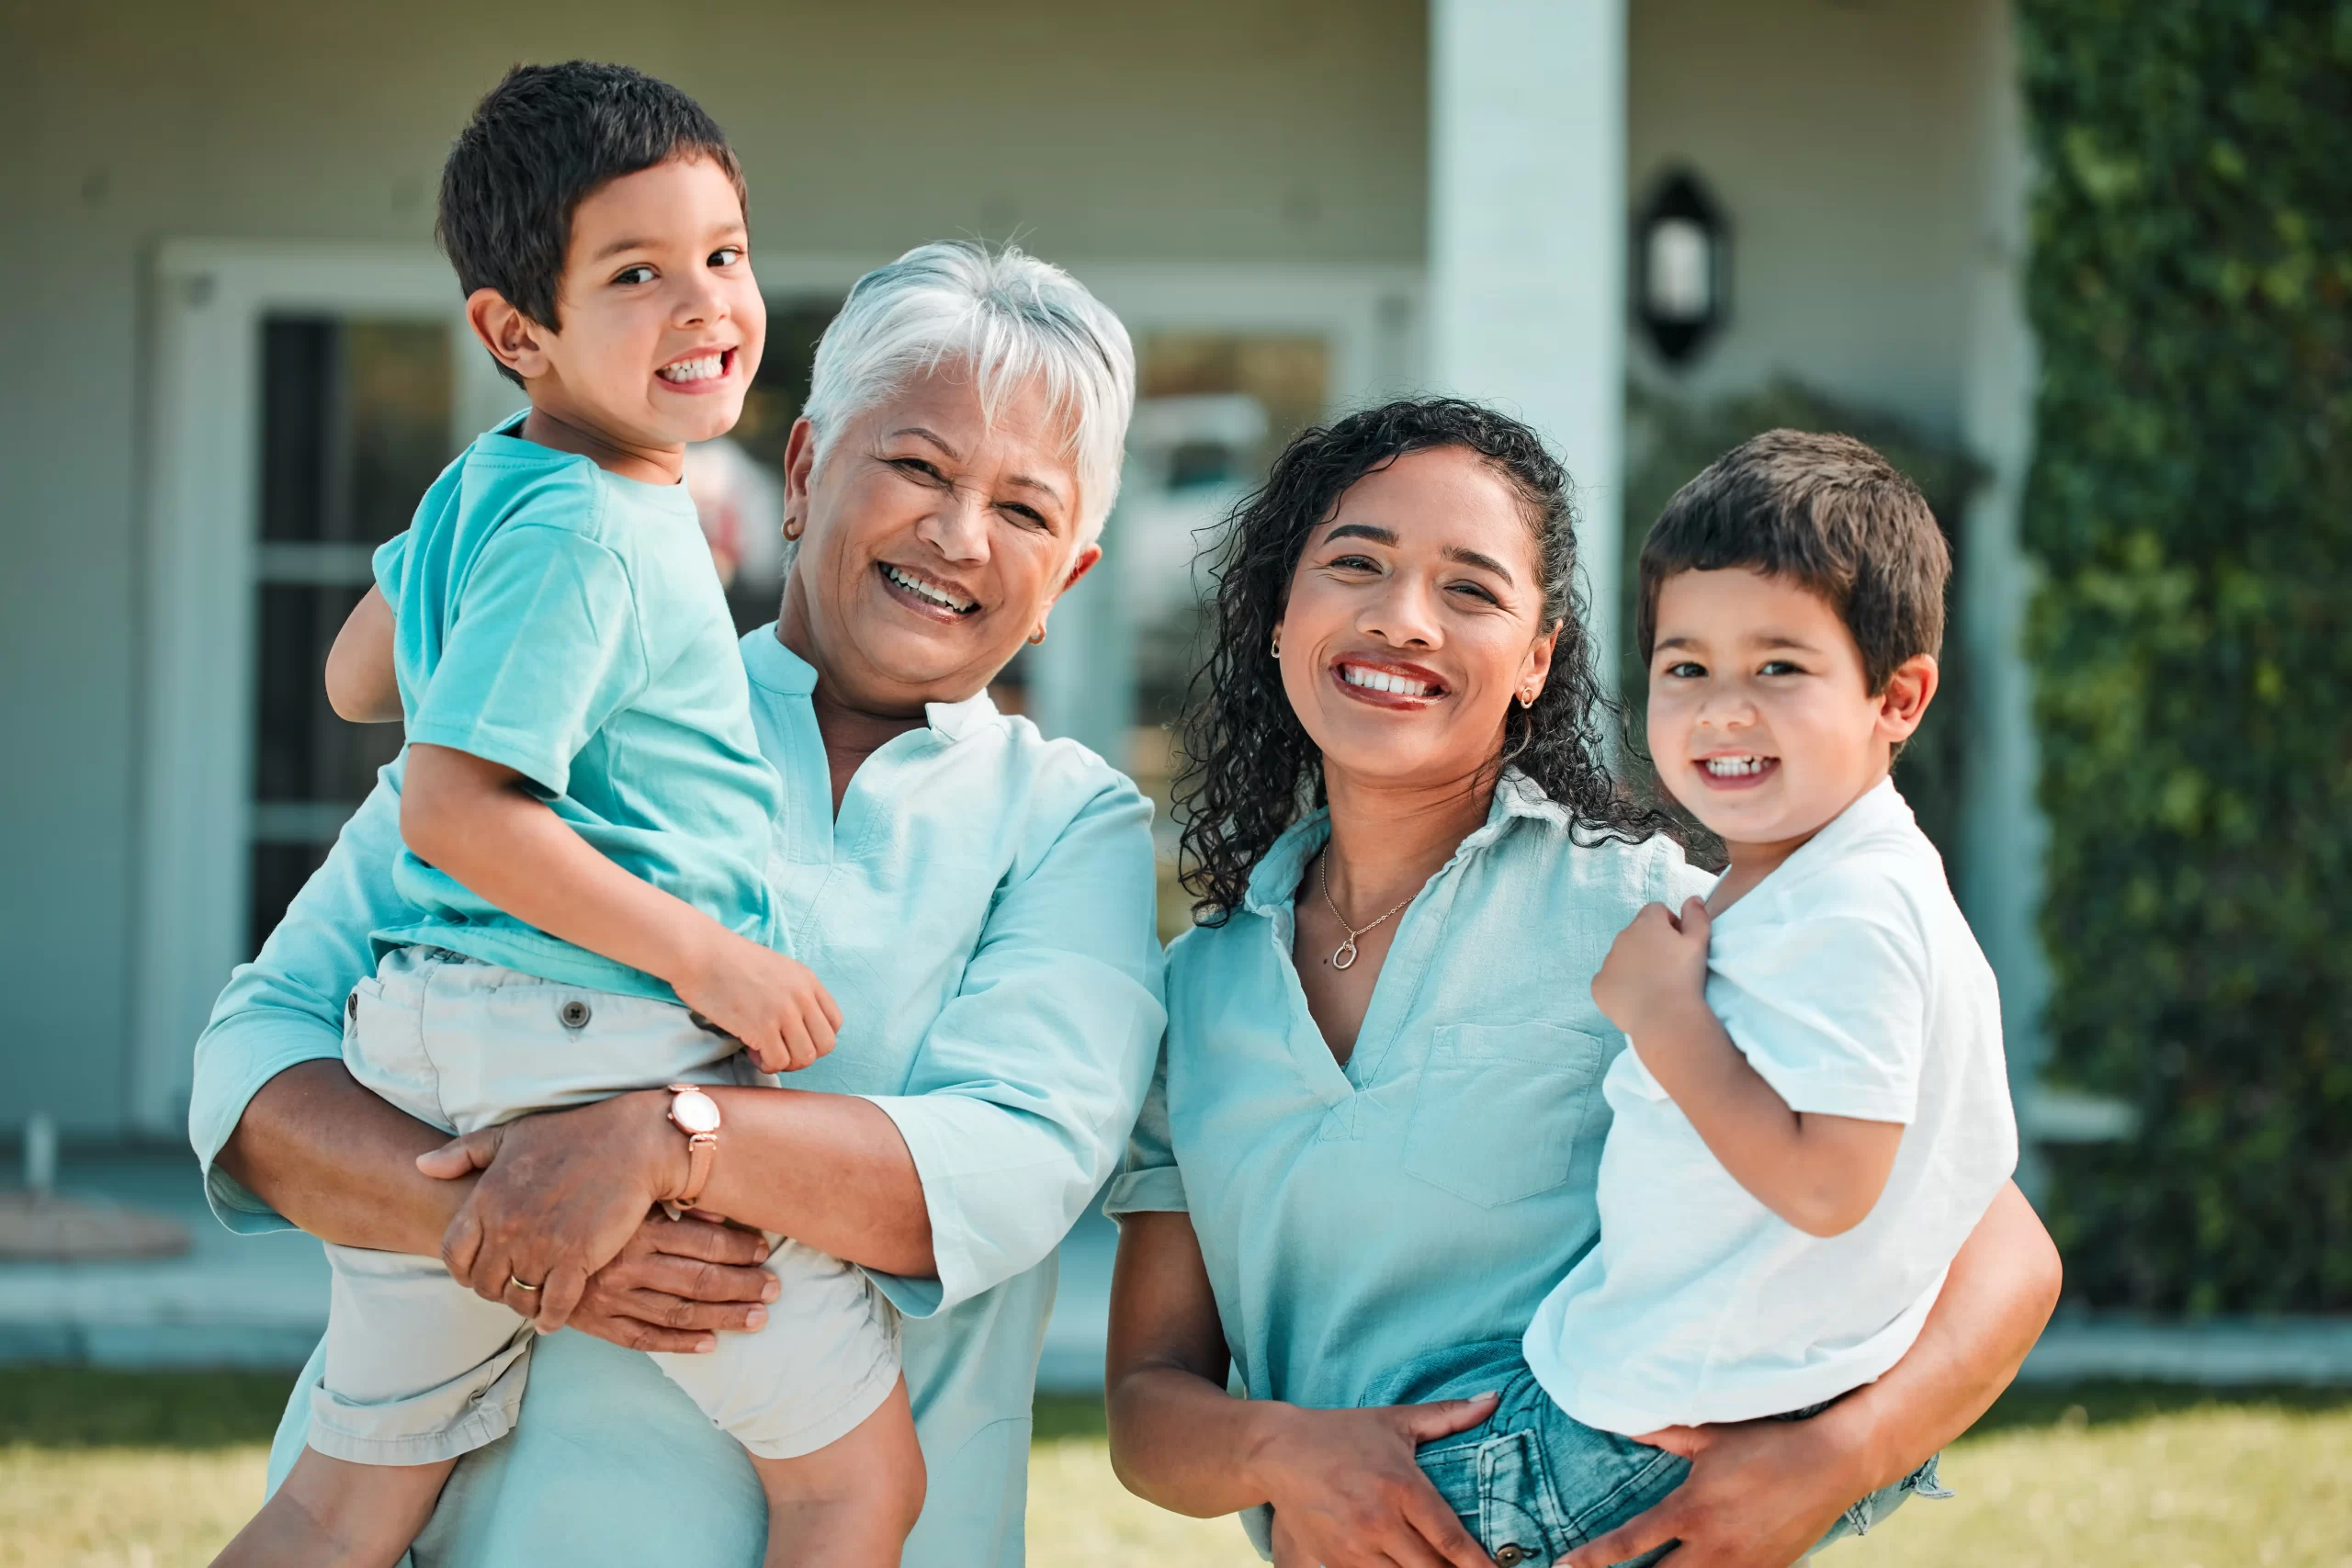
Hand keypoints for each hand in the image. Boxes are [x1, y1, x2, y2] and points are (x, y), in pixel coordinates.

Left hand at [418, 1092, 677, 1331]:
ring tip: (533, 1301)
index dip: (463, 1270)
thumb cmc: (571, 1134)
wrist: (629, 1142)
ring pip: (517, 1299)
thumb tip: (422, 1166)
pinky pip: (554, 1306)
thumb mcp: (510, 1134)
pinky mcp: (577, 1259)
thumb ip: (462, 1152)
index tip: (479, 1272)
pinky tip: (553, 1316)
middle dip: (495, 1289)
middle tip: (512, 1286)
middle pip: (484, 1283)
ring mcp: (542, 1247)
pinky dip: (551, 1318)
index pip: (454, 1255)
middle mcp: (507, 1228)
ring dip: (523, 1305)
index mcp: (486, 1199)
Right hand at [567, 1210, 782, 1353]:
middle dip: (743, 1286)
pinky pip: (644, 1338)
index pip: (703, 1243)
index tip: (763, 1251)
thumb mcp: (629, 1201)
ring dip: (723, 1317)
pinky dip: (679, 1344)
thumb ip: (674, 1207)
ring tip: (758, 1318)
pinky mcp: (597, 1323)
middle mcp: (626, 1266)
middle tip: (774, 1289)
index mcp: (638, 1230)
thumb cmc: (588, 1213)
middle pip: (699, 1280)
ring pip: (679, 1313)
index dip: (738, 1248)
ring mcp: (611, 1298)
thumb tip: (720, 1215)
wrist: (527, 1246)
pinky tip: (710, 1345)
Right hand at [674, 930, 842, 1074]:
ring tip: (763, 1051)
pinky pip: (778, 1062)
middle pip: (825, 1045)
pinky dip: (766, 1065)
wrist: (700, 953)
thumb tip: (798, 1025)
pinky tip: (751, 1051)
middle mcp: (802, 996)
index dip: (816, 1037)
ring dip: (785, 1062)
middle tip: (780, 1050)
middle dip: (804, 1055)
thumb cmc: (729, 961)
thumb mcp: (776, 968)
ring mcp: (783, 1012)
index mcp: (808, 980)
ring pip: (805, 1058)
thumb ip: (793, 992)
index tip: (794, 1037)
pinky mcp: (761, 1027)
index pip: (834, 1022)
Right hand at [1251, 1397, 1500, 1567]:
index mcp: (1402, 1487)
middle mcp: (1380, 1522)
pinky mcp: (1336, 1562)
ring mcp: (1355, 1548)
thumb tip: (1493, 1400)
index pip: (1450, 1538)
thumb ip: (1448, 1415)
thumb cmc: (1342, 1433)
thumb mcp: (1396, 1420)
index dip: (1479, 1564)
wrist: (1277, 1451)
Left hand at [1561, 1417, 1860, 1567]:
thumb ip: (1661, 1433)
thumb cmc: (1766, 1444)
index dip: (1592, 1559)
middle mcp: (1711, 1547)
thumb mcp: (1708, 1435)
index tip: (1565, 1567)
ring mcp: (1741, 1566)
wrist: (1831, 1463)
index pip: (1629, 1543)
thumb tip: (1623, 1423)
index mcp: (1689, 1511)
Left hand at [1591, 896, 1711, 1041]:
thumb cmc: (1685, 977)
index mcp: (1646, 923)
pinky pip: (1609, 979)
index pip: (1656, 910)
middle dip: (1651, 944)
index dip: (1670, 925)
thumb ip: (1696, 916)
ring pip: (1622, 956)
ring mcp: (1607, 962)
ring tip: (1654, 986)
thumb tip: (1692, 898)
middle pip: (1637, 933)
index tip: (1679, 945)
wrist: (1665, 1017)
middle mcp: (1621, 937)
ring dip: (1635, 964)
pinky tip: (1637, 999)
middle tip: (1669, 968)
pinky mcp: (1599, 986)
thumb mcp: (1700, 942)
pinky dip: (1620, 985)